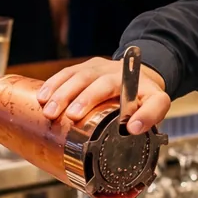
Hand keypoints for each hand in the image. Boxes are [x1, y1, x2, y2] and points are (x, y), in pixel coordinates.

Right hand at [37, 56, 169, 132]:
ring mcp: (98, 68)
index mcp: (138, 85)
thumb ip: (150, 117)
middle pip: (99, 82)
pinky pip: (66, 73)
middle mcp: (116, 72)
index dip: (141, 112)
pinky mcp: (83, 68)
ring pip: (78, 76)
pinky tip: (42, 97)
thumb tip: (134, 129)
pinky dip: (53, 85)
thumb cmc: (142, 97)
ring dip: (61, 93)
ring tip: (49, 111)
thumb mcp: (155, 106)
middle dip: (83, 98)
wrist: (134, 75)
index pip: (139, 95)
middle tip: (69, 115)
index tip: (130, 128)